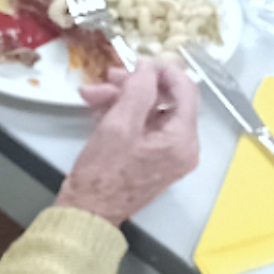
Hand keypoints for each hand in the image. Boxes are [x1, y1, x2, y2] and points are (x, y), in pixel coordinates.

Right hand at [59, 60, 201, 223]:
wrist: (87, 213)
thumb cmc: (103, 173)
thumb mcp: (119, 124)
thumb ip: (139, 89)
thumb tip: (149, 66)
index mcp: (182, 139)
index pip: (186, 90)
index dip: (163, 70)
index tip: (137, 60)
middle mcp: (182, 147)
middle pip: (165, 100)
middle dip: (134, 85)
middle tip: (107, 77)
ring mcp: (167, 154)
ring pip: (149, 111)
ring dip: (122, 98)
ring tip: (91, 95)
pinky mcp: (150, 159)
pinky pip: (142, 127)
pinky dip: (122, 115)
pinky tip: (98, 110)